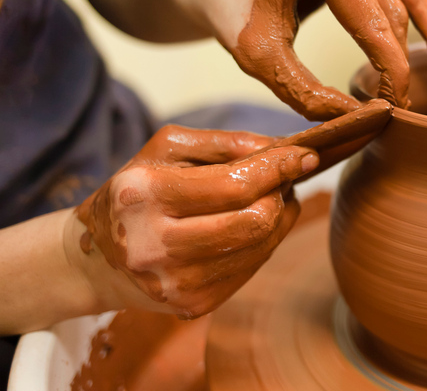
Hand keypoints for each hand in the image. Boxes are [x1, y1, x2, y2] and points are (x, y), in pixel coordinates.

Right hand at [73, 125, 318, 318]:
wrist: (96, 260)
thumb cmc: (137, 192)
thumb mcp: (166, 150)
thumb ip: (224, 143)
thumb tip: (280, 147)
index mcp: (143, 196)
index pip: (234, 185)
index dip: (279, 168)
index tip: (306, 155)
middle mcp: (155, 246)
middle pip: (255, 221)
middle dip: (281, 194)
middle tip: (283, 178)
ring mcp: (176, 283)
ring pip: (262, 246)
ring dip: (279, 217)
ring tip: (270, 198)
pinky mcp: (195, 305)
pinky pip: (254, 267)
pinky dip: (264, 241)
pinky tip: (251, 225)